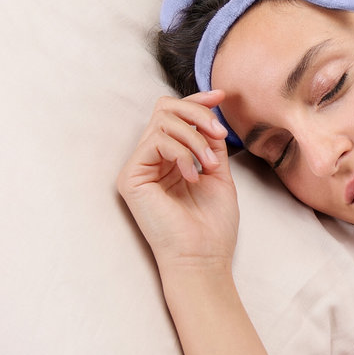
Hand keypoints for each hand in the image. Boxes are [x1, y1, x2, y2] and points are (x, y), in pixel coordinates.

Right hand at [117, 91, 237, 271]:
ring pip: (162, 122)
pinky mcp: (131, 177)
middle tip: (219, 133)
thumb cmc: (212, 226)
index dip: (198, 101)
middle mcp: (151, 161)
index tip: (222, 96)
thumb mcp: (219, 174)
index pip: (176, 116)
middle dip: (197, 113)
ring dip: (194, 138)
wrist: (203, 258)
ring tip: (210, 164)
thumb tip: (211, 113)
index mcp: (170, 160)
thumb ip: (211, 144)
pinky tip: (193, 175)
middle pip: (164, 109)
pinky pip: (156, 141)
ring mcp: (139, 168)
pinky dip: (181, 152)